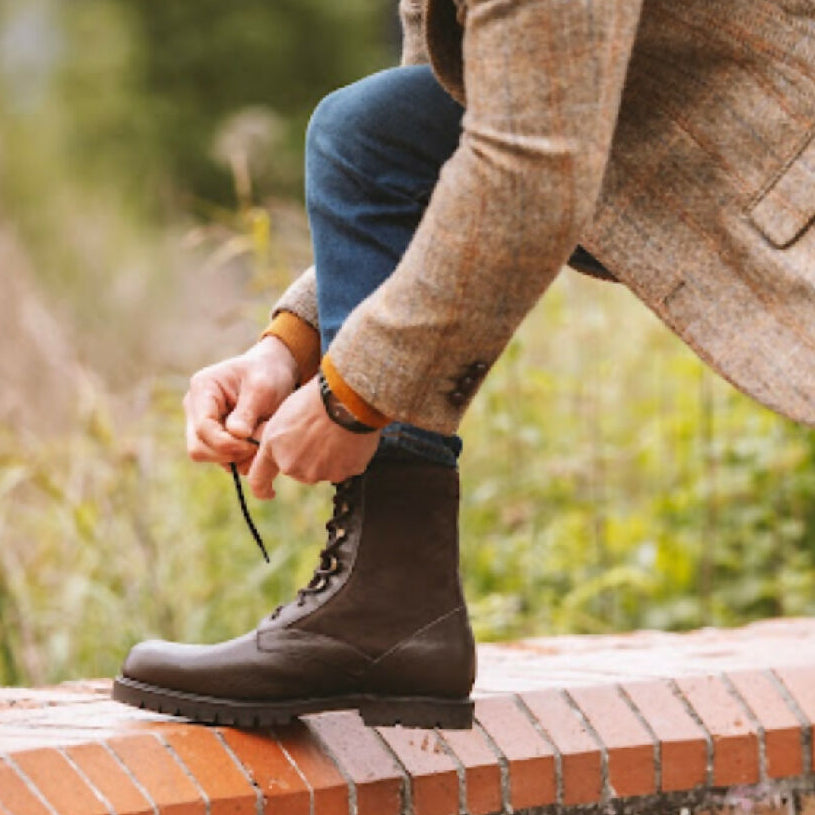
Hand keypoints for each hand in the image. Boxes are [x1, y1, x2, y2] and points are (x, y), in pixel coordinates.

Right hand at [183, 336, 298, 474]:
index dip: (225, 443)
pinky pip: (221, 459)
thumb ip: (248, 411)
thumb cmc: (268, 373)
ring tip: (260, 441)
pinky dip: (240, 459)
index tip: (252, 444)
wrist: (273, 371)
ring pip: (208, 456)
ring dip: (236, 457)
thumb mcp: (263, 387)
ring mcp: (201, 424)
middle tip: (256, 447)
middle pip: (198, 448)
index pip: (203, 427)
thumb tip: (237, 435)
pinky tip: (257, 445)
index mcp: (202, 389)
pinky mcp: (213, 437)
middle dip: (228, 453)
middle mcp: (195, 408)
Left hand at [247, 377, 380, 497]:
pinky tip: (350, 437)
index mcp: (273, 447)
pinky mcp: (340, 474)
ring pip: (322, 470)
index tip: (268, 494)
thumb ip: (283, 438)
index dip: (262, 489)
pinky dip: (347, 457)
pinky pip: (344, 469)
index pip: (258, 478)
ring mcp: (316, 472)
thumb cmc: (316, 397)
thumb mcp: (287, 413)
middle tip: (321, 434)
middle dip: (307, 458)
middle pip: (298, 470)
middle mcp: (292, 465)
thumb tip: (291, 448)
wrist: (346, 399)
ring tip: (337, 431)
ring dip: (329, 457)